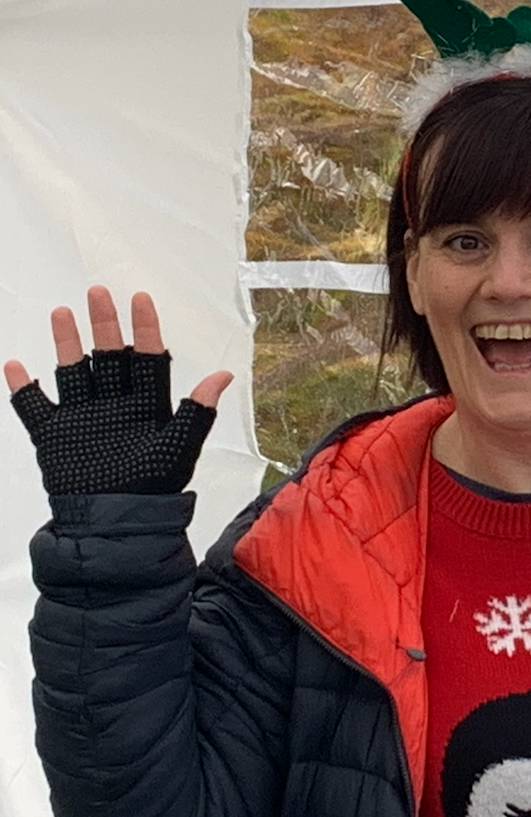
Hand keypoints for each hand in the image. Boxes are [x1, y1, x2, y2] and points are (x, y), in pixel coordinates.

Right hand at [4, 287, 231, 494]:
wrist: (114, 524)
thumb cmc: (152, 489)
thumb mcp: (178, 448)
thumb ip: (197, 412)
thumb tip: (223, 375)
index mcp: (146, 405)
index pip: (148, 358)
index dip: (145, 329)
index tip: (141, 298)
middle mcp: (113, 404)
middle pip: (109, 355)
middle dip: (105, 324)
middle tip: (99, 293)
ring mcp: (82, 417)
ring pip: (73, 371)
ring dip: (66, 343)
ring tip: (62, 313)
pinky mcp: (54, 436)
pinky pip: (34, 407)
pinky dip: (23, 388)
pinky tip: (15, 366)